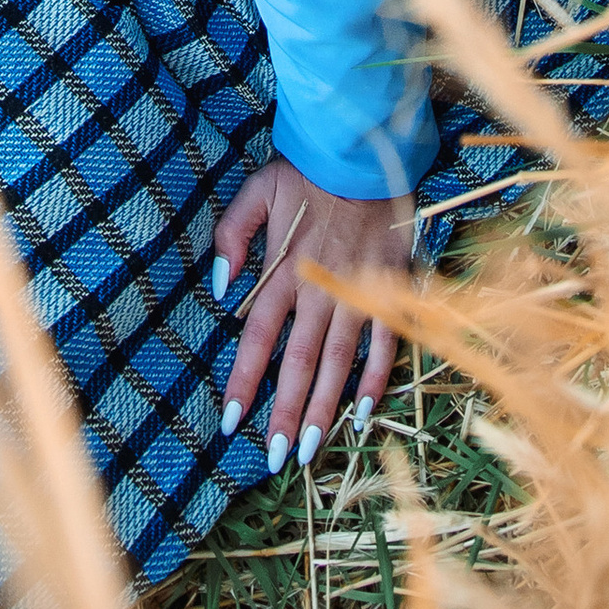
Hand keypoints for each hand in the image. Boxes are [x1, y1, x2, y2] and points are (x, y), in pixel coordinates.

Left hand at [213, 159, 410, 466]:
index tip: (228, 422)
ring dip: (325, 407)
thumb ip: (231, 235)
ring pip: (339, 361)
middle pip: (298, 361)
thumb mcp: (257, 190)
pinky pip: (385, 341)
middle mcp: (318, 288)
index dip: (243, 380)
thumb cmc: (306, 172)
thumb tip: (219, 288)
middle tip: (277, 458)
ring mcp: (357, 290)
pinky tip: (365, 413)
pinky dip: (377, 377)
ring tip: (312, 451)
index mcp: (283, 269)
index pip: (258, 335)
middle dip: (286, 412)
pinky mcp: (389, 286)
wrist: (364, 150)